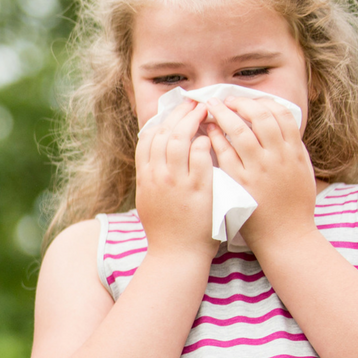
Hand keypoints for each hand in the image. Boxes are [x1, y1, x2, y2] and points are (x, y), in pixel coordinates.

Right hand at [135, 98, 216, 257]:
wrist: (176, 256)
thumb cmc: (166, 230)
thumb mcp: (149, 200)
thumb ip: (152, 176)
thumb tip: (157, 155)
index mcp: (145, 178)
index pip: (148, 138)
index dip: (162, 120)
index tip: (174, 110)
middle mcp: (157, 177)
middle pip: (163, 133)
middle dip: (179, 113)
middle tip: (194, 102)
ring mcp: (176, 183)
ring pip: (179, 140)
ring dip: (193, 121)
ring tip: (206, 111)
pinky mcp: (198, 190)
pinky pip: (200, 157)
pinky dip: (205, 143)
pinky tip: (212, 136)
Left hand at [206, 96, 316, 250]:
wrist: (286, 238)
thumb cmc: (294, 206)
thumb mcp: (302, 172)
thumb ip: (292, 147)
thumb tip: (281, 124)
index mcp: (294, 152)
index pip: (280, 114)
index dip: (261, 102)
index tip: (246, 100)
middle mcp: (278, 158)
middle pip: (260, 117)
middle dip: (240, 103)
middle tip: (224, 99)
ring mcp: (258, 170)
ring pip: (240, 132)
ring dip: (224, 116)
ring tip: (211, 109)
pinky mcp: (240, 185)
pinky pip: (224, 155)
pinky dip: (215, 139)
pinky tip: (207, 132)